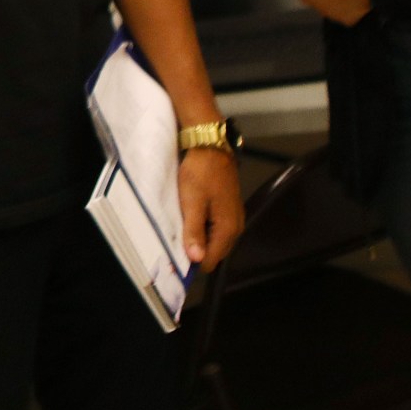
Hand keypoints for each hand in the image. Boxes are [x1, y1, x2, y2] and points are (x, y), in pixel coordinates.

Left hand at [176, 147, 243, 267]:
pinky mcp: (229, 209)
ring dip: (199, 240)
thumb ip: (194, 232)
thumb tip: (197, 260)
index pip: (211, 260)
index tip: (175, 260)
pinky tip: (190, 222)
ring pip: (215, 240)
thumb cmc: (200, 174)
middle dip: (197, 252)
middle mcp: (236, 227)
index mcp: (228, 229)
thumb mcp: (192, 203)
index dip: (193, 263)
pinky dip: (204, 229)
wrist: (210, 147)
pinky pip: (216, 229)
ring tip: (180, 233)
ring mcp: (234, 217)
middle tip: (174, 245)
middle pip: (215, 252)